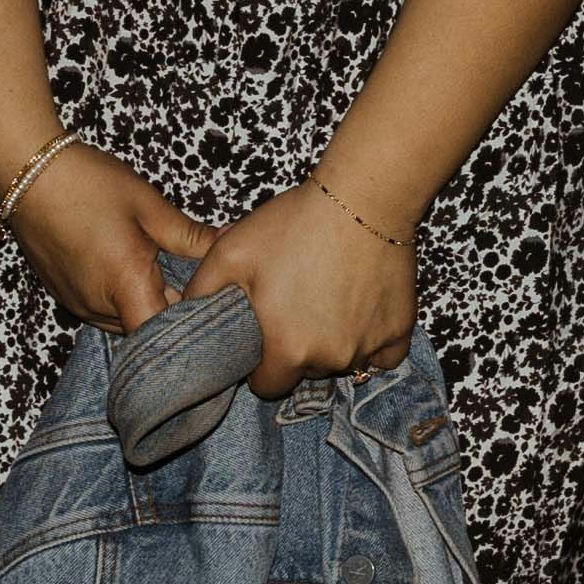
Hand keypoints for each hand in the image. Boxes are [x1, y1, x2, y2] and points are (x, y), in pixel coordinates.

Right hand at [8, 144, 217, 335]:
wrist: (27, 172)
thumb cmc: (89, 183)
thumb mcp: (148, 205)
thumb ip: (190, 236)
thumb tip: (228, 245)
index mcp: (124, 285)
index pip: (164, 336)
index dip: (189, 325)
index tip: (208, 305)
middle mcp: (97, 307)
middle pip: (145, 330)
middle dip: (170, 311)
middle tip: (191, 279)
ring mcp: (76, 304)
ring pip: (124, 321)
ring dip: (144, 304)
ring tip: (159, 269)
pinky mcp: (64, 295)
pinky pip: (102, 310)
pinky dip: (121, 297)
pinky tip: (127, 264)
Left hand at [184, 180, 416, 399]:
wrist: (362, 196)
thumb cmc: (293, 223)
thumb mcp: (230, 252)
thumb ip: (203, 292)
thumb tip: (184, 318)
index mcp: (287, 349)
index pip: (267, 387)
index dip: (259, 364)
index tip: (262, 334)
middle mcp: (331, 359)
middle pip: (306, 373)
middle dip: (295, 349)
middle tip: (293, 305)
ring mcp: (369, 346)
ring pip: (342, 362)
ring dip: (331, 343)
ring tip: (324, 297)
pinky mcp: (399, 331)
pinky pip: (383, 355)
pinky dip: (370, 340)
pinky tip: (359, 310)